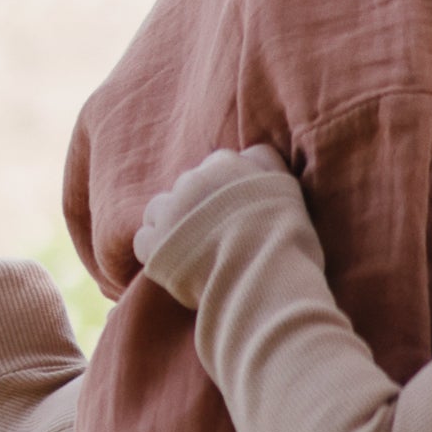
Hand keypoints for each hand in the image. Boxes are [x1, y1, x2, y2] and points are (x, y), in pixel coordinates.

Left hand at [134, 144, 291, 296]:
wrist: (263, 276)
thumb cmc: (286, 239)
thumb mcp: (288, 189)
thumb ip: (268, 167)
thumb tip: (253, 154)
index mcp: (228, 165)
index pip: (221, 162)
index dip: (228, 187)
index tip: (236, 208)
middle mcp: (195, 180)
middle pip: (189, 184)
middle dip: (197, 205)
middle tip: (216, 234)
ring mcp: (171, 211)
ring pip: (160, 208)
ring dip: (171, 224)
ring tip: (189, 249)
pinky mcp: (155, 243)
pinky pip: (144, 240)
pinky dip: (157, 252)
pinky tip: (176, 265)